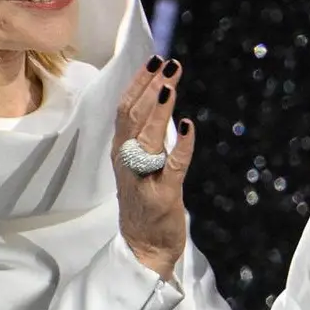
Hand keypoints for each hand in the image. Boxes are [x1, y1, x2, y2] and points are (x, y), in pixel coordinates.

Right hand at [112, 57, 194, 281]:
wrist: (144, 248)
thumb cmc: (145, 204)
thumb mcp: (141, 166)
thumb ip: (148, 138)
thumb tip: (164, 106)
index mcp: (121, 152)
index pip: (125, 110)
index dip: (138, 84)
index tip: (153, 61)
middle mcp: (127, 161)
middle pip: (133, 117)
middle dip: (149, 87)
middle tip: (167, 63)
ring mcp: (143, 177)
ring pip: (147, 136)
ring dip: (160, 108)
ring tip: (171, 84)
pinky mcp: (163, 194)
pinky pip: (173, 165)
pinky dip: (181, 144)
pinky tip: (188, 125)